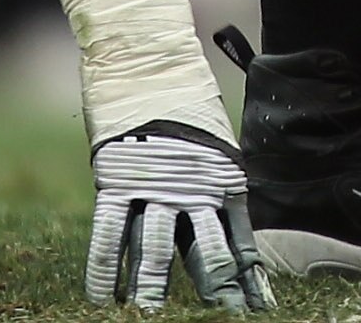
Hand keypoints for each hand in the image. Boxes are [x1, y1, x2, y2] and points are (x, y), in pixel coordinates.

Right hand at [87, 123, 268, 309]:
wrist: (151, 64)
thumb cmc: (187, 106)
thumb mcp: (216, 147)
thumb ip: (218, 188)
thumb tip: (230, 231)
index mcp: (223, 183)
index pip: (238, 243)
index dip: (246, 280)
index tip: (257, 309)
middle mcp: (193, 190)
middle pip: (204, 253)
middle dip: (214, 294)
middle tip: (223, 320)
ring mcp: (154, 187)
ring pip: (154, 251)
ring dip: (152, 291)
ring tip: (150, 319)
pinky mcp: (116, 181)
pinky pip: (109, 234)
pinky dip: (103, 269)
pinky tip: (102, 298)